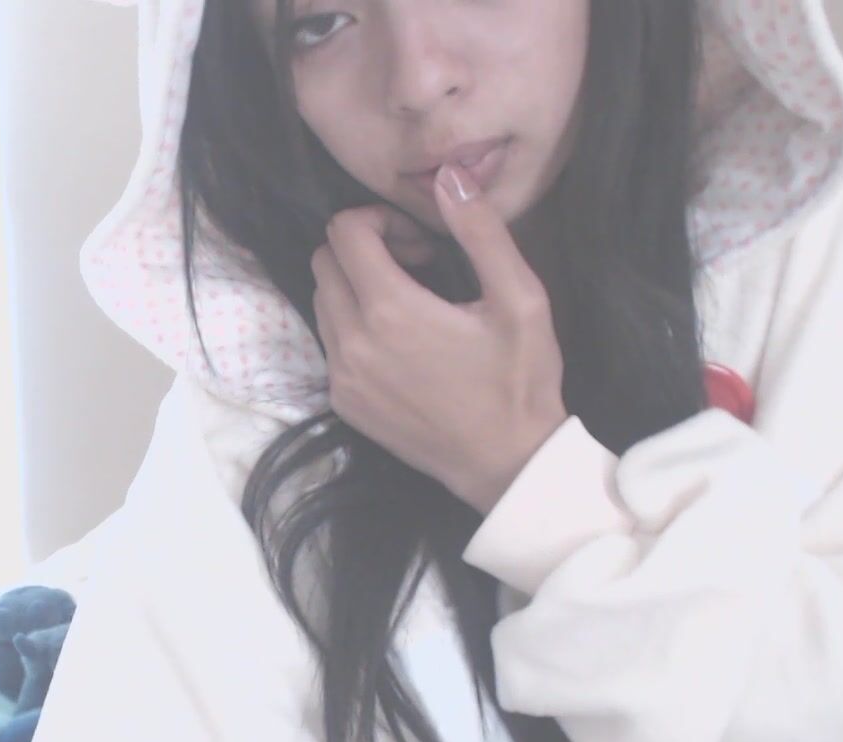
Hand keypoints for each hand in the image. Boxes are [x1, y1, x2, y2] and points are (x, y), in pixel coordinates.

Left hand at [312, 163, 568, 513]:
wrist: (505, 463)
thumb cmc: (519, 381)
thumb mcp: (519, 299)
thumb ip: (481, 232)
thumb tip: (449, 177)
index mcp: (390, 310)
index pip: (344, 231)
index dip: (381, 221)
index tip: (421, 245)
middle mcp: (352, 342)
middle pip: (324, 261)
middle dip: (364, 250)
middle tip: (417, 268)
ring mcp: (341, 376)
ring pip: (322, 301)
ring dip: (356, 287)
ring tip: (411, 305)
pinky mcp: (342, 401)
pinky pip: (329, 342)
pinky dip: (354, 327)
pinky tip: (401, 344)